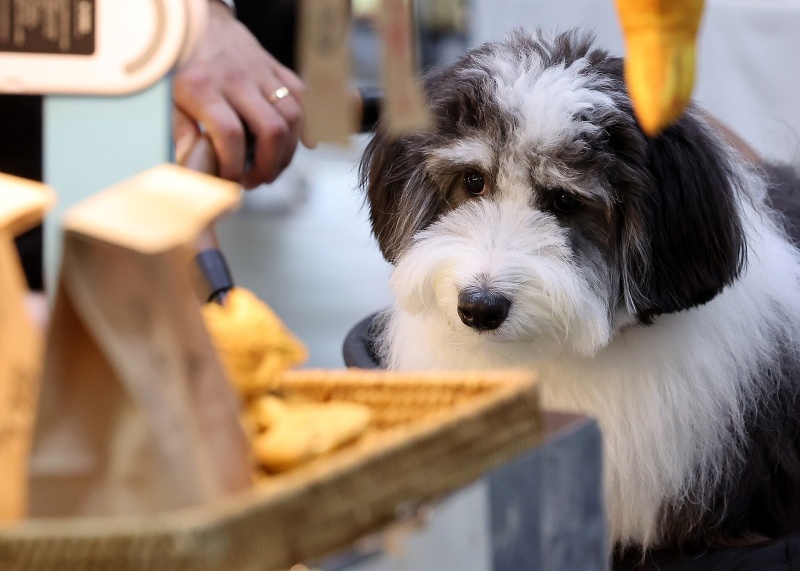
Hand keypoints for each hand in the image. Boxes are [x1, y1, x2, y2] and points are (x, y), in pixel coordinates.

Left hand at [173, 1, 305, 187]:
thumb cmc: (187, 69)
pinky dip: (305, 128)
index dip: (235, 165)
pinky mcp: (279, 69)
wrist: (204, 27)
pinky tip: (295, 147)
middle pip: (270, 129)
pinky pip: (302, 100)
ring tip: (273, 167)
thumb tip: (193, 167)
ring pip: (292, 117)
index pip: (230, 134)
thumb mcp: (171, 99)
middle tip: (258, 180)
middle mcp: (236, 78)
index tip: (233, 180)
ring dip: (288, 151)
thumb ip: (181, 133)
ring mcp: (262, 72)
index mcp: (203, 87)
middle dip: (269, 165)